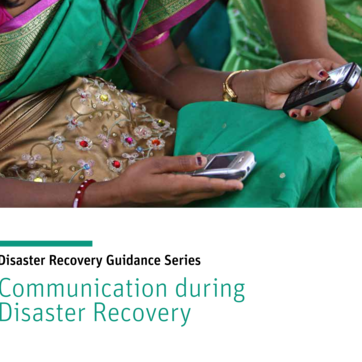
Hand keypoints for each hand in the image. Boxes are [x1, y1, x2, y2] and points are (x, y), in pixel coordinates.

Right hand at [110, 154, 243, 208]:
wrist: (122, 197)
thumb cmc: (136, 178)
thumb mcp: (157, 164)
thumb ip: (181, 162)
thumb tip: (201, 159)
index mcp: (178, 186)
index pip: (207, 185)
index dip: (225, 184)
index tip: (240, 183)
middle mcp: (181, 197)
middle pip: (209, 193)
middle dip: (225, 187)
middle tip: (240, 180)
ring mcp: (178, 202)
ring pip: (203, 196)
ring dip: (216, 189)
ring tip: (228, 181)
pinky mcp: (174, 202)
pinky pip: (195, 196)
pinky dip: (205, 190)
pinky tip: (206, 183)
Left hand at [262, 58, 360, 122]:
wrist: (266, 90)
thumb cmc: (281, 75)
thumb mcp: (296, 67)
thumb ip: (311, 68)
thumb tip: (324, 74)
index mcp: (322, 71)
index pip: (341, 73)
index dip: (351, 79)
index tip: (356, 85)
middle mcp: (322, 85)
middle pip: (337, 95)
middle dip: (337, 101)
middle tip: (335, 105)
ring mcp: (315, 98)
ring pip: (324, 109)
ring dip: (315, 111)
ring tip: (302, 109)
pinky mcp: (307, 108)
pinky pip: (311, 116)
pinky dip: (302, 116)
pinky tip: (292, 112)